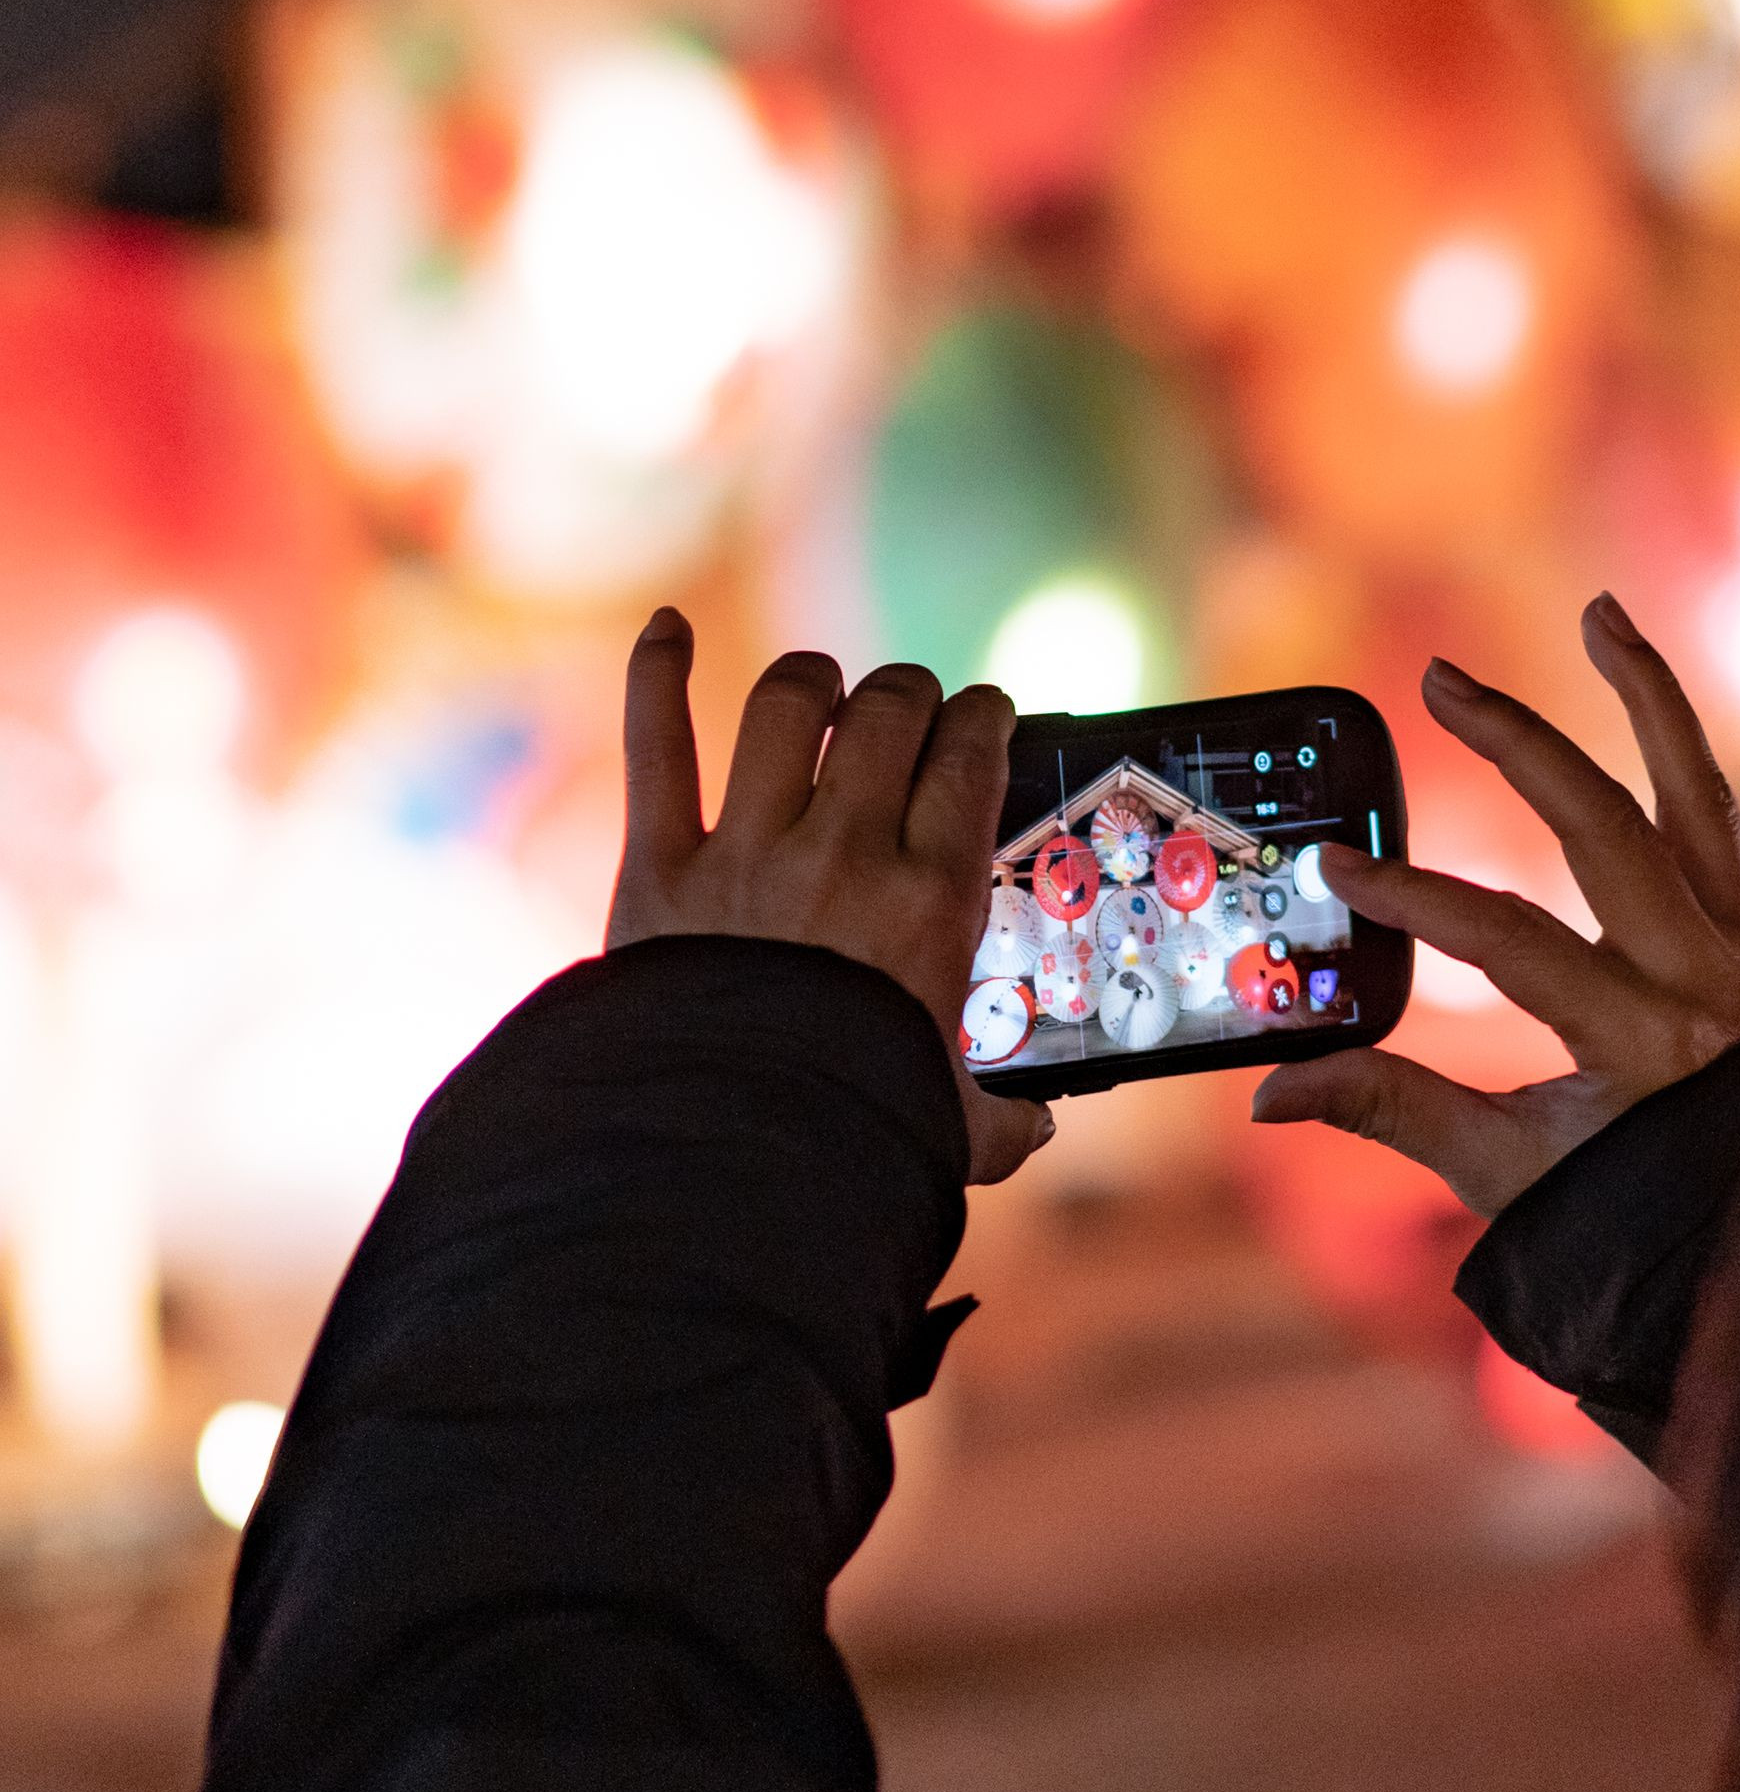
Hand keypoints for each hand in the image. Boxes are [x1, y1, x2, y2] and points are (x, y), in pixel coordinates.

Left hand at [605, 612, 1051, 1186]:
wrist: (721, 1163)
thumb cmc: (851, 1139)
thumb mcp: (949, 1129)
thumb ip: (999, 1118)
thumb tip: (1032, 1126)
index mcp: (931, 902)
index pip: (971, 755)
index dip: (982, 715)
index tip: (981, 717)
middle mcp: (845, 854)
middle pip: (889, 710)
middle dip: (906, 693)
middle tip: (907, 713)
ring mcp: (747, 851)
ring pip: (785, 703)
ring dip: (811, 682)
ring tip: (820, 694)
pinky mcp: (658, 867)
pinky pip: (655, 746)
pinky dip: (655, 674)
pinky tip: (663, 628)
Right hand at [1251, 595, 1739, 1221]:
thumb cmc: (1624, 1216)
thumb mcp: (1503, 1175)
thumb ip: (1391, 1112)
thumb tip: (1270, 1095)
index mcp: (1635, 1041)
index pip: (1508, 940)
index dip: (1416, 897)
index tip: (1339, 869)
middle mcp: (1706, 979)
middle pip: (1608, 831)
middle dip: (1520, 747)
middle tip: (1443, 681)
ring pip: (1703, 796)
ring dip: (1650, 697)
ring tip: (1601, 612)